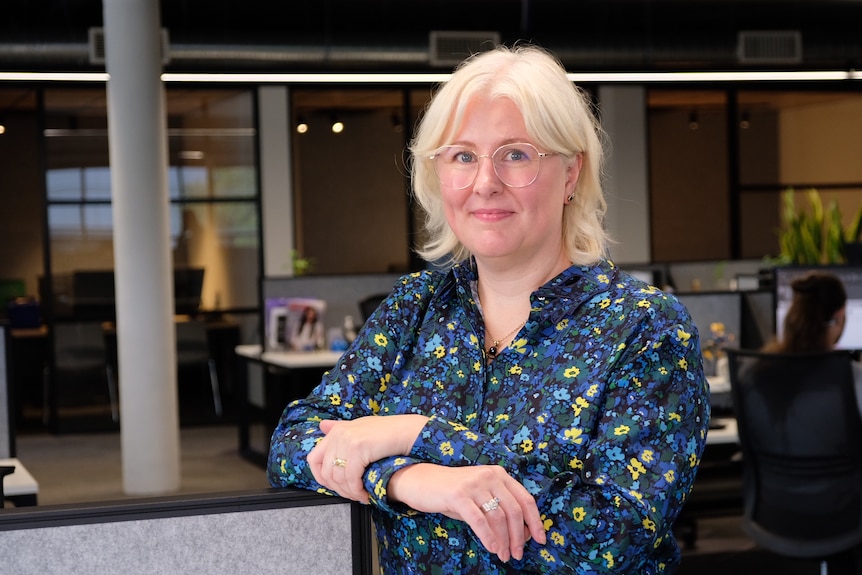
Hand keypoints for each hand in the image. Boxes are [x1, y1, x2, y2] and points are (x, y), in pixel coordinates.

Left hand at [307, 414, 427, 502]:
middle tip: (351, 495)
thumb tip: (322, 426)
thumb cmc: (388, 432)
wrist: (407, 431)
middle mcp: (338, 434)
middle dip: (337, 489)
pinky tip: (365, 495)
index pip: (313, 459)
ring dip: (349, 493)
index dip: (321, 478)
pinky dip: (357, 491)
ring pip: (338, 478)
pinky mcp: (358, 447)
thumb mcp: (360, 427)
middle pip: (326, 472)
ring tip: (360, 497)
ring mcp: (347, 440)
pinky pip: (351, 477)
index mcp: (336, 431)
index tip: (334, 487)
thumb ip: (340, 429)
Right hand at [387, 463, 545, 562]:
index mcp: (499, 474)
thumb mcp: (479, 497)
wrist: (422, 480)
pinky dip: (488, 537)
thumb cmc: (453, 492)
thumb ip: (498, 510)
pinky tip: (491, 548)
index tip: (540, 539)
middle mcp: (489, 476)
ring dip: (503, 540)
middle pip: (514, 510)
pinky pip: (479, 520)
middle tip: (517, 554)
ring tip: (503, 555)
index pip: (525, 499)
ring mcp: (474, 484)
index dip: (535, 521)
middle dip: (519, 536)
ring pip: (498, 517)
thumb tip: (521, 534)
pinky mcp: (459, 494)